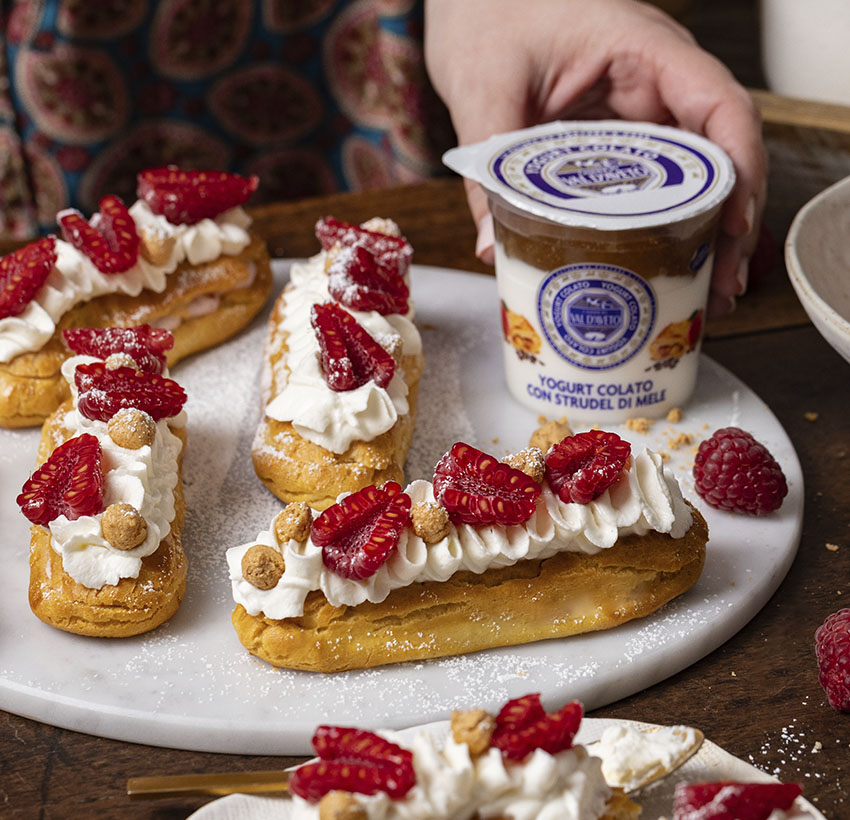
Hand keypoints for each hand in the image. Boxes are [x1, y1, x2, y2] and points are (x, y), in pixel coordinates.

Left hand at [424, 0, 765, 315]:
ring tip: (705, 295)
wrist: (472, 0)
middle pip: (718, 154)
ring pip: (693, 176)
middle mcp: (655, 80)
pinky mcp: (620, 138)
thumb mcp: (483, 90)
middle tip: (721, 287)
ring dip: (705, 235)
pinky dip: (667, 226)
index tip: (732, 226)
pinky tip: (666, 269)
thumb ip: (487, 169)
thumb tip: (493, 246)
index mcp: (641, 48)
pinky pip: (656, 184)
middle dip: (728, 224)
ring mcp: (642, 109)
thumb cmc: (486, 15)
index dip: (739, 169)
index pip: (718, 104)